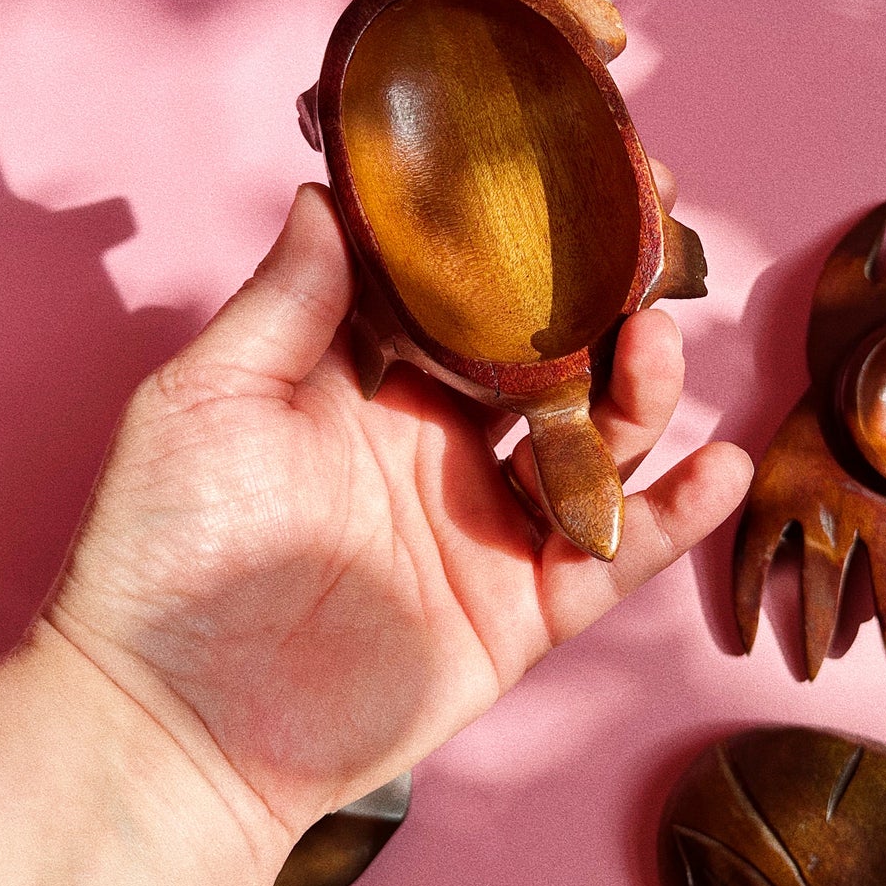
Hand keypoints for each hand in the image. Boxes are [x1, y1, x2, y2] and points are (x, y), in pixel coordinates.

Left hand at [46, 184, 750, 839]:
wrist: (179, 721)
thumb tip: (329, 194)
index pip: (460, 291)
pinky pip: (613, 557)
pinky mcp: (519, 609)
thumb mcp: (207, 399)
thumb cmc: (166, 551)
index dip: (515, 233)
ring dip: (640, 392)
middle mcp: (436, 442)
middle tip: (657, 233)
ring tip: (659, 344)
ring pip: (592, 443)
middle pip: (547, 355)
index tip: (571, 164)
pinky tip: (718, 467)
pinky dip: (673, 516)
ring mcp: (483, 524)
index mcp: (365, 382)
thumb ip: (286, 302)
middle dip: (605, 295)